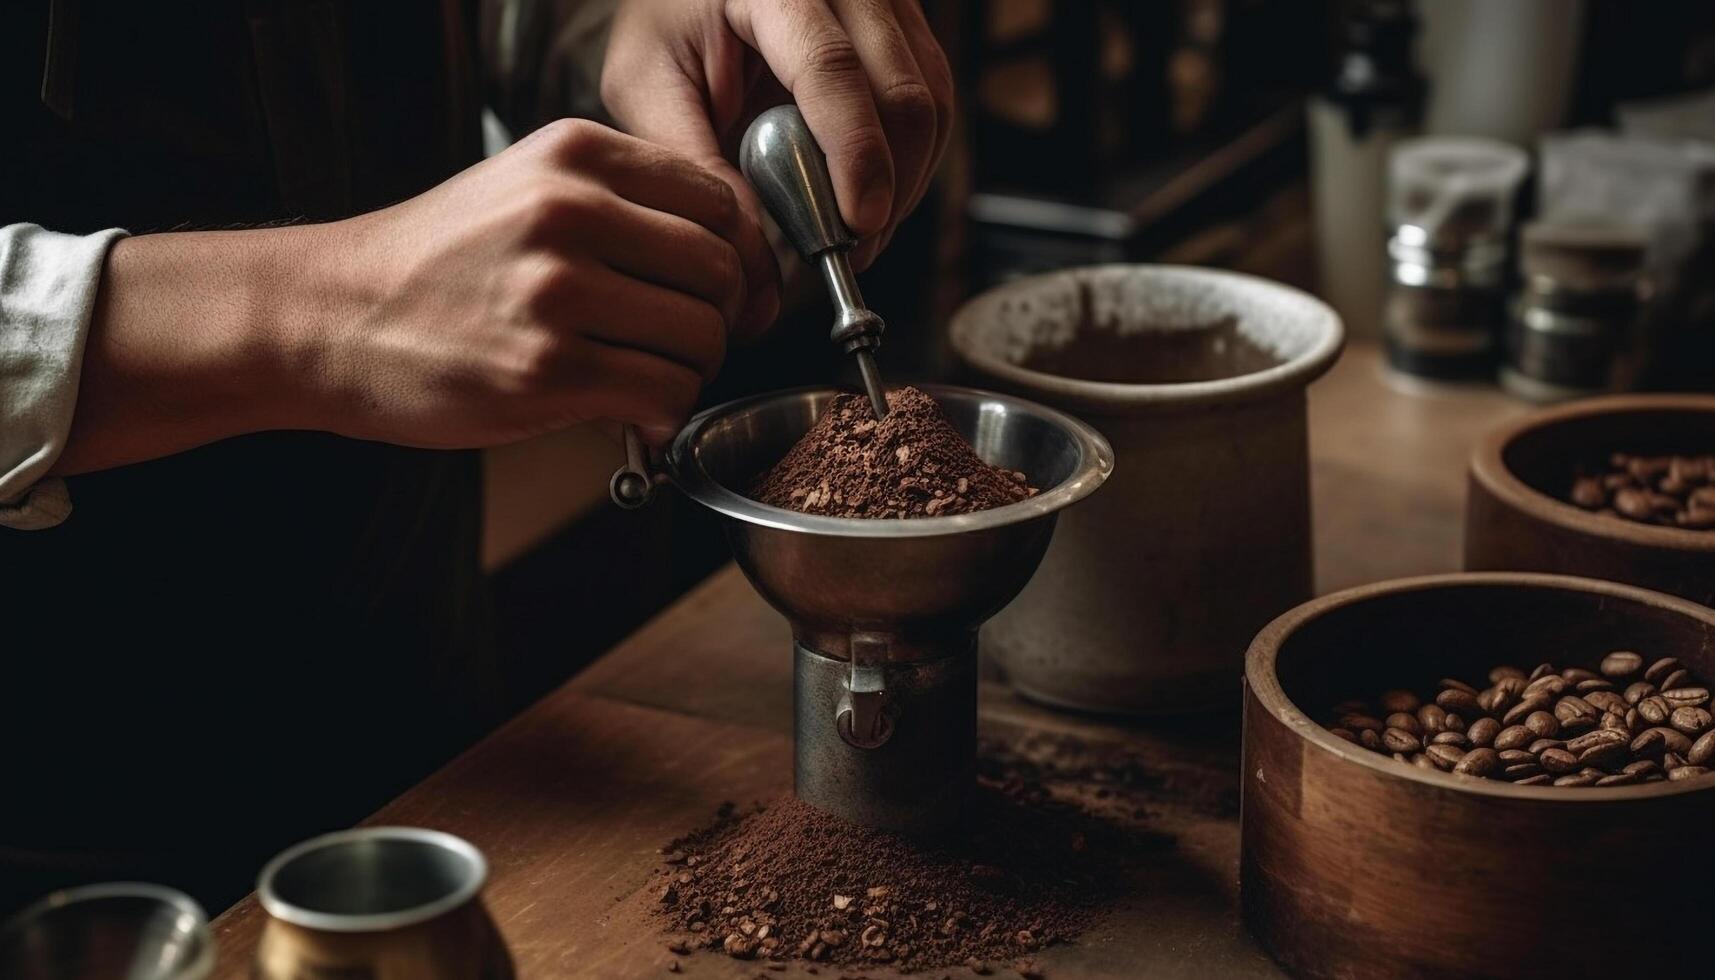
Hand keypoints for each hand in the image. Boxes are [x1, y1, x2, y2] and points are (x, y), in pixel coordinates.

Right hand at [311, 119, 768, 446]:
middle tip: (684, 344)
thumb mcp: (524, 190)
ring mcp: (557, 292)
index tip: (716, 291)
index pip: (717, 200)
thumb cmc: (433, 263)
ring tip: (650, 377)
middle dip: (717, 319)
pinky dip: (665, 413)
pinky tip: (635, 412)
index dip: (734, 257)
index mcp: (573, 156)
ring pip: (701, 336)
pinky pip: (664, 393)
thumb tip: (726, 267)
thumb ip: (622, 208)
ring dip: (692, 371)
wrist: (328, 318)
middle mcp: (569, 212)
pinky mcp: (546, 370)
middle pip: (719, 271)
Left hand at [601, 0, 954, 275]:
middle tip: (852, 251)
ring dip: (907, 180)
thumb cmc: (666, 27)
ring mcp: (885, 3)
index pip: (831, 68)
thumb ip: (694, 161)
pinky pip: (935, 102)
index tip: (857, 223)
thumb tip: (755, 249)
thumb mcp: (647, 85)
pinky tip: (874, 196)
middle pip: (903, 89)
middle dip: (890, 184)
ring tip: (859, 233)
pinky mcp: (906, 29)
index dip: (854, 153)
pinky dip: (912, 161)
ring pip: (933, 101)